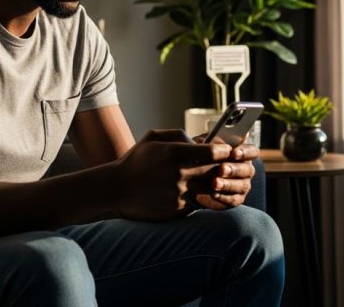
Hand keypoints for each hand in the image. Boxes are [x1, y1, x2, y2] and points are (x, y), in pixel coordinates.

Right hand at [111, 129, 231, 220]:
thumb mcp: (154, 137)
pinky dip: (203, 196)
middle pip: (217, 171)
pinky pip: (200, 201)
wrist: (116, 189)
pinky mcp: (178, 209)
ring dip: (216, 183)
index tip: (226, 151)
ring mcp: (180, 193)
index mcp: (175, 153)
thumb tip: (201, 141)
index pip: (214, 152)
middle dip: (224, 167)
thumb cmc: (136, 160)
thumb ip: (179, 135)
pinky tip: (200, 191)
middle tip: (227, 164)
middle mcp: (180, 174)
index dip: (224, 151)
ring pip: (211, 188)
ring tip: (215, 178)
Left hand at [193, 142, 257, 210]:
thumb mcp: (205, 145)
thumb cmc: (202, 155)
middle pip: (248, 170)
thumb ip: (212, 142)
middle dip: (234, 169)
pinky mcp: (235, 199)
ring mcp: (243, 185)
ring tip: (214, 183)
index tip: (234, 152)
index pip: (252, 152)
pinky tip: (213, 193)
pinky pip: (233, 200)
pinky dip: (223, 197)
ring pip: (241, 186)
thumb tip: (214, 142)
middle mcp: (246, 169)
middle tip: (221, 169)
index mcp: (242, 153)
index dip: (246, 152)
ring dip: (228, 184)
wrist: (193, 176)